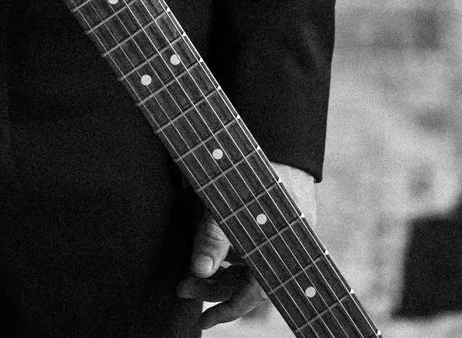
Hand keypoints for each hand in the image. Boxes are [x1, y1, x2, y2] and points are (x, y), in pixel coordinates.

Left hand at [180, 163, 318, 327]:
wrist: (280, 142)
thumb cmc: (252, 175)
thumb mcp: (225, 207)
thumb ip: (212, 239)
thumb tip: (199, 271)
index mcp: (273, 255)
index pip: (249, 296)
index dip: (224, 311)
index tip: (202, 322)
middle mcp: (280, 250)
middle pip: (244, 283)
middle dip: (212, 289)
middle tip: (181, 287)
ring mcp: (279, 238)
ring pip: (247, 267)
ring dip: (220, 272)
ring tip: (191, 271)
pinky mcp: (276, 224)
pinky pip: (252, 250)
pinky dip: (232, 255)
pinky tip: (213, 250)